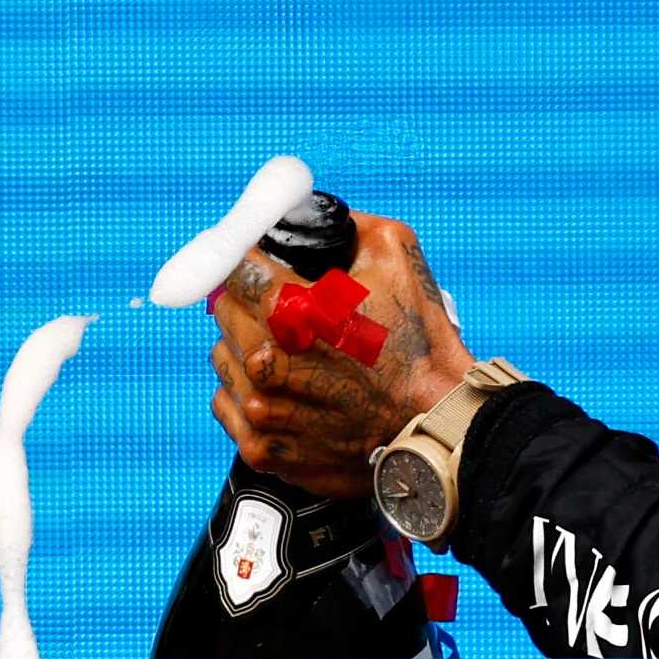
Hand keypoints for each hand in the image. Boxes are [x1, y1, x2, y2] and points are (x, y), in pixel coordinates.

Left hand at [205, 207, 472, 499]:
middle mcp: (264, 359)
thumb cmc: (419, 342)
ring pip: (223, 357)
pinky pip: (228, 405)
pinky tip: (287, 392)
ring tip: (294, 356)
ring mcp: (260, 408)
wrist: (435, 422)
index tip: (252, 262)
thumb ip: (340, 224)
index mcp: (288, 308)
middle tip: (288, 313)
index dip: (244, 259)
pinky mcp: (261, 447)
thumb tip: (301, 211)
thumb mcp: (394, 253)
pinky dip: (249, 395)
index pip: (231, 265)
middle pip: (223, 311)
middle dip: (250, 303)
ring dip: (247, 349)